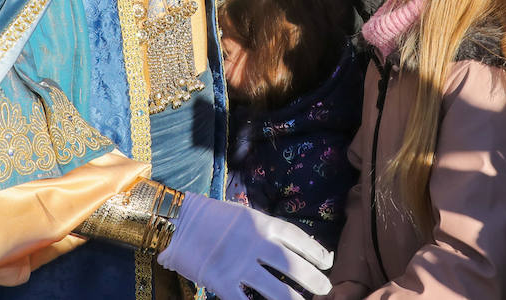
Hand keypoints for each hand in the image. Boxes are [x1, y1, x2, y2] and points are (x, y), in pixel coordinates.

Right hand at [157, 192, 331, 299]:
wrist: (177, 222)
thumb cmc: (211, 217)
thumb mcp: (244, 216)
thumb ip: (265, 231)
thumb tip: (291, 248)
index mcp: (262, 223)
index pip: (297, 239)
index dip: (316, 252)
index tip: (328, 263)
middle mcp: (255, 243)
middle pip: (292, 265)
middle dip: (313, 279)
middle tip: (325, 289)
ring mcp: (239, 264)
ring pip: (276, 289)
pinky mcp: (222, 281)